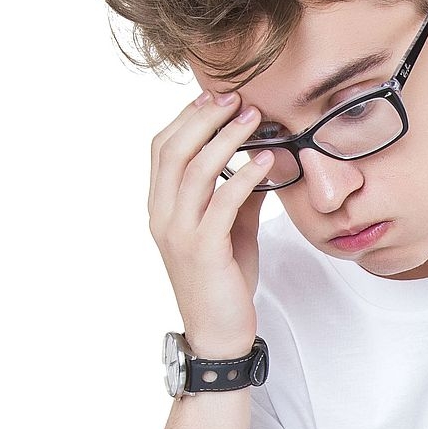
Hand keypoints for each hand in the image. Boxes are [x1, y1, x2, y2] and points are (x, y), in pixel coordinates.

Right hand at [147, 88, 274, 358]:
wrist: (219, 332)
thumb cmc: (224, 281)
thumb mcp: (232, 229)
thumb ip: (238, 195)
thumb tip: (259, 159)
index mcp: (161, 207)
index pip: (162, 149)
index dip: (186, 118)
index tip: (215, 96)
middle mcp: (162, 216)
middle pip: (174, 151)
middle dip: (205, 119)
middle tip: (236, 97)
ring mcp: (179, 233)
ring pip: (195, 171)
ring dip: (226, 139)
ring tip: (253, 119)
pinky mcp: (203, 250)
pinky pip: (221, 203)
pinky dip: (244, 176)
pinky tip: (266, 161)